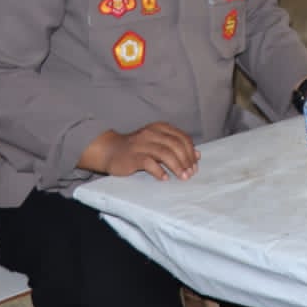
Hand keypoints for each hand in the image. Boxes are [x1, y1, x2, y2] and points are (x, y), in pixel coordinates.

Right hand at [81, 123, 199, 180]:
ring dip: (177, 166)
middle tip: (191, 174)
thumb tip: (197, 155)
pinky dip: (159, 171)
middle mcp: (152, 134)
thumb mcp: (158, 143)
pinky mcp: (132, 157)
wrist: (109, 150)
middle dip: (186, 160)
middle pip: (176, 145)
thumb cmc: (137, 148)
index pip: (182, 137)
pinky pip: (149, 163)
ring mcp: (141, 144)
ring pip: (165, 153)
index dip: (191, 151)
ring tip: (182, 177)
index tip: (195, 164)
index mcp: (160, 128)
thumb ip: (176, 147)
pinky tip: (165, 178)